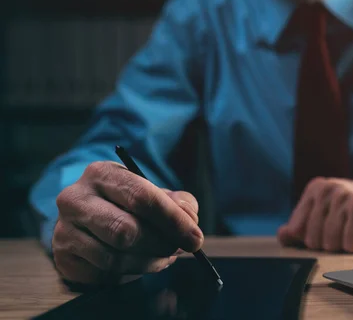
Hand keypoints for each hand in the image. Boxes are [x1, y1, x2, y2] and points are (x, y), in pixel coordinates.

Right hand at [52, 161, 203, 284]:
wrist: (89, 221)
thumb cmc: (129, 205)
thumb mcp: (155, 193)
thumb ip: (178, 202)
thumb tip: (189, 218)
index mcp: (101, 173)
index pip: (141, 196)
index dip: (172, 220)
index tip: (195, 238)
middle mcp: (76, 198)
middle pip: (126, 229)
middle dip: (161, 244)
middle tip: (180, 249)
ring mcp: (64, 229)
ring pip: (115, 256)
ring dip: (149, 261)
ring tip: (164, 256)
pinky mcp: (63, 257)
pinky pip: (103, 273)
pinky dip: (132, 272)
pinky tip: (143, 263)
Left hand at [278, 178, 352, 252]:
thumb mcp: (331, 216)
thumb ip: (304, 225)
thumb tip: (283, 235)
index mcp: (316, 188)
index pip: (296, 230)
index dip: (315, 240)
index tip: (334, 228)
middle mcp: (329, 188)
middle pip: (313, 240)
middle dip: (334, 243)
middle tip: (352, 228)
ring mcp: (345, 196)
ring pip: (331, 244)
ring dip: (350, 244)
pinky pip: (351, 244)